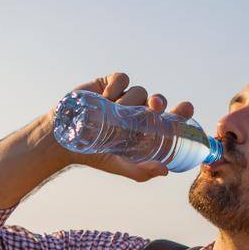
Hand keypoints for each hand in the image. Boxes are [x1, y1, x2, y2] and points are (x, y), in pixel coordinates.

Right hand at [61, 72, 196, 182]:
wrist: (62, 138)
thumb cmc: (92, 154)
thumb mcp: (118, 165)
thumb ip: (140, 171)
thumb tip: (165, 171)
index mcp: (145, 129)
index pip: (169, 118)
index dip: (180, 112)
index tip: (186, 108)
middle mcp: (137, 112)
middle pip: (157, 101)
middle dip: (159, 102)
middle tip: (154, 107)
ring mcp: (123, 98)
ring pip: (140, 90)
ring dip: (131, 99)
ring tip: (113, 111)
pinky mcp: (108, 84)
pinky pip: (122, 78)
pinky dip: (117, 85)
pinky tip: (107, 96)